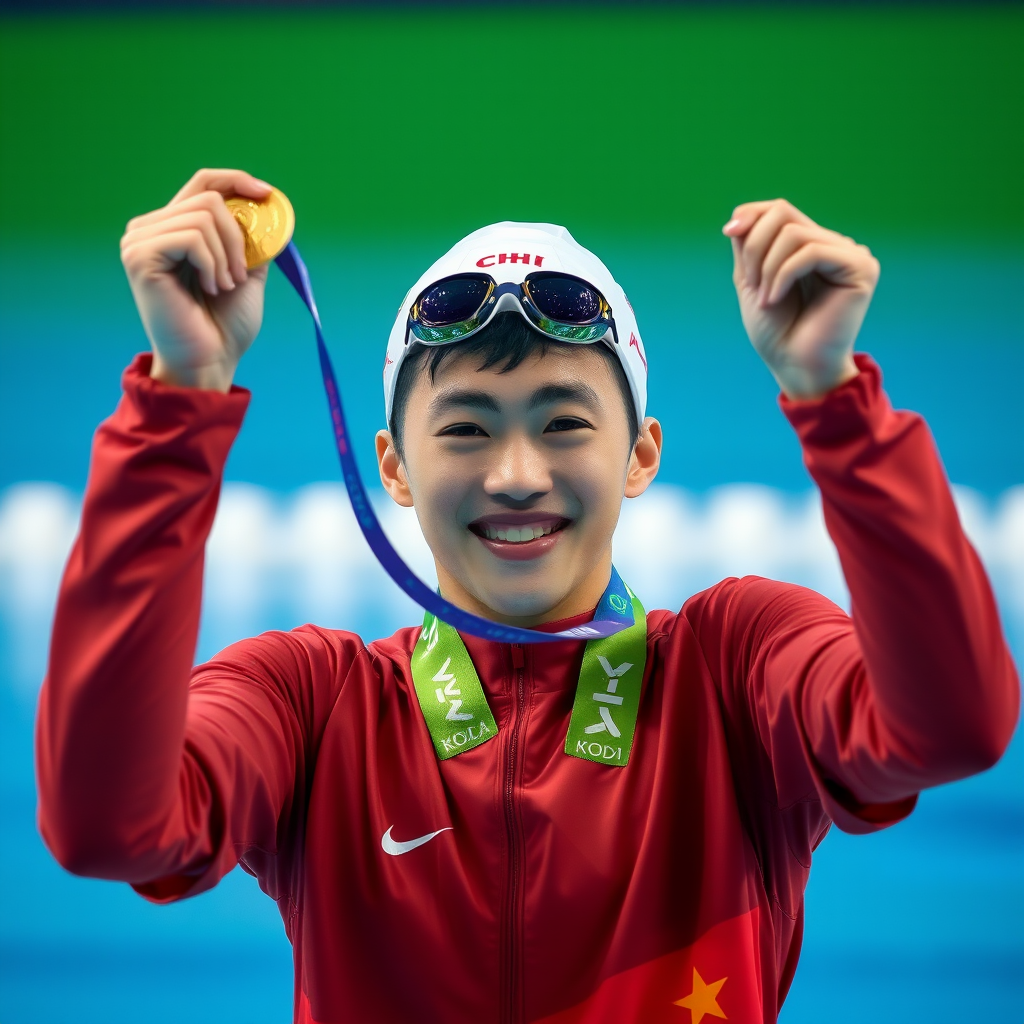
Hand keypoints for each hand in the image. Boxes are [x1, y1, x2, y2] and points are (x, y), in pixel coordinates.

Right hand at [120, 169, 273, 391]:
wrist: (210, 361)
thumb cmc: (225, 326)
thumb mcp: (247, 273)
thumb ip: (251, 239)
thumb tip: (264, 206)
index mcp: (172, 229)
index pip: (202, 183)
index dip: (236, 180)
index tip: (267, 194)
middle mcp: (149, 228)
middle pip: (208, 197)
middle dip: (239, 237)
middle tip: (239, 276)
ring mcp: (140, 240)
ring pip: (204, 215)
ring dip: (227, 255)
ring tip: (224, 286)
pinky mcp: (140, 255)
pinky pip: (192, 237)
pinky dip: (212, 263)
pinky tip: (210, 288)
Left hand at [723, 199, 879, 399]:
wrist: (794, 367)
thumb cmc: (775, 333)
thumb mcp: (751, 280)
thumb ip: (749, 244)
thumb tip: (741, 212)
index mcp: (811, 246)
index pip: (780, 209)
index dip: (752, 214)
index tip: (729, 232)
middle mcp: (834, 244)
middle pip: (785, 214)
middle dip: (755, 246)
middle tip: (750, 282)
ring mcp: (851, 254)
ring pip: (794, 233)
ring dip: (767, 267)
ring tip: (765, 299)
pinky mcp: (860, 267)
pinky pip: (811, 251)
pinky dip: (783, 275)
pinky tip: (775, 299)